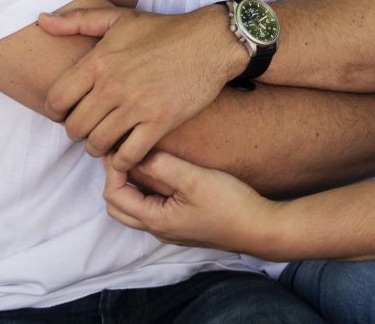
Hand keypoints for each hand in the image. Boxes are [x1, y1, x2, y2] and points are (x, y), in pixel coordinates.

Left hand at [38, 5, 245, 170]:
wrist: (210, 42)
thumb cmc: (164, 30)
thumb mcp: (119, 18)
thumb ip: (77, 21)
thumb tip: (42, 20)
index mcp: (99, 61)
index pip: (57, 100)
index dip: (57, 112)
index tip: (68, 112)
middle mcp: (113, 85)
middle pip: (74, 127)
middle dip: (78, 132)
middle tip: (89, 128)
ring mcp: (136, 106)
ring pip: (97, 144)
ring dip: (98, 148)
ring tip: (106, 141)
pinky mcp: (160, 122)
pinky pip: (128, 155)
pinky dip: (122, 161)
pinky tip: (126, 153)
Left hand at [104, 152, 281, 254]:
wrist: (260, 228)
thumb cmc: (230, 205)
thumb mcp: (194, 179)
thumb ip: (162, 166)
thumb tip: (135, 154)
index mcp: (156, 220)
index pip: (115, 194)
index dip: (114, 169)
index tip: (123, 146)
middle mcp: (158, 229)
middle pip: (119, 205)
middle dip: (116, 178)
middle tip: (126, 152)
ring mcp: (171, 228)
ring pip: (135, 207)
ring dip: (132, 184)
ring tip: (142, 157)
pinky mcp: (183, 224)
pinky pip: (153, 207)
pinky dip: (148, 189)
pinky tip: (162, 170)